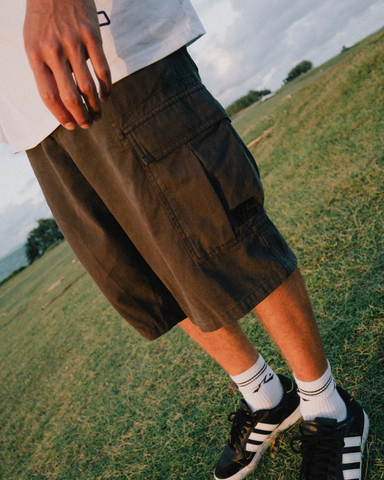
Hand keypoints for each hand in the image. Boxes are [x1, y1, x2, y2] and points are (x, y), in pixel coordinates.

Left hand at [24, 0, 111, 129]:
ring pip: (88, 86)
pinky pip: (102, 69)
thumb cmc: (43, 17)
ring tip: (98, 114)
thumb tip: (59, 100)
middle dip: (80, 116)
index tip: (70, 126)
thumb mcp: (33, 42)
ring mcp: (74, 43)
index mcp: (35, 55)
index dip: (61, 116)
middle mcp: (53, 51)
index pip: (49, 95)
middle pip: (70, 96)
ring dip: (95, 106)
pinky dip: (106, 87)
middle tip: (88, 125)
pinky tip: (106, 96)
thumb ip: (44, 69)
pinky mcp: (92, 36)